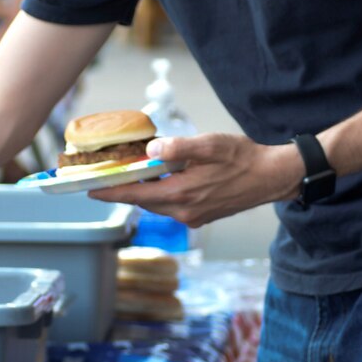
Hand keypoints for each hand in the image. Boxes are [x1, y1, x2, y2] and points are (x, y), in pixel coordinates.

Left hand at [98, 133, 301, 227]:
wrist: (271, 177)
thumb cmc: (242, 157)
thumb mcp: (209, 145)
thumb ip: (178, 148)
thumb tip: (150, 151)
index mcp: (182, 194)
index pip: (135, 195)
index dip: (110, 192)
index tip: (89, 190)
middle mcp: (184, 211)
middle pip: (142, 202)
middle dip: (122, 191)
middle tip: (104, 179)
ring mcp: (193, 216)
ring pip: (156, 205)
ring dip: (141, 192)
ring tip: (128, 177)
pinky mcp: (201, 216)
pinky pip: (171, 206)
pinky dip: (159, 195)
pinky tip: (159, 181)